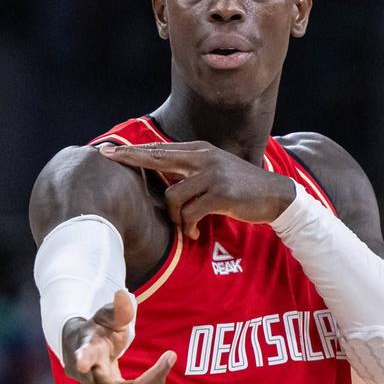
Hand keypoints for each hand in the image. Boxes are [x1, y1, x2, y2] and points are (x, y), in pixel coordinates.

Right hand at [63, 289, 175, 383]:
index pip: (84, 355)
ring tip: (168, 359)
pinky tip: (163, 371)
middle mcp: (90, 375)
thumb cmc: (97, 330)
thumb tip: (123, 294)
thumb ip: (117, 310)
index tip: (81, 363)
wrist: (83, 351)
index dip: (83, 359)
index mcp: (87, 351)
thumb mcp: (106, 316)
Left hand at [99, 142, 295, 238]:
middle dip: (131, 159)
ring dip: (175, 217)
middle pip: (158, 158)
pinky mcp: (220, 193)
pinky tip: (194, 233)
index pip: (160, 149)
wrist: (276, 196)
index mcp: (201, 150)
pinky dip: (189, 227)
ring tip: (186, 227)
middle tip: (108, 158)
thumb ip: (191, 170)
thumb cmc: (242, 189)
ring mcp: (212, 174)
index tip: (109, 149)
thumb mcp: (215, 172)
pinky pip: (190, 213)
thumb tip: (162, 176)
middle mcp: (204, 157)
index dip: (133, 150)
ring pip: (173, 196)